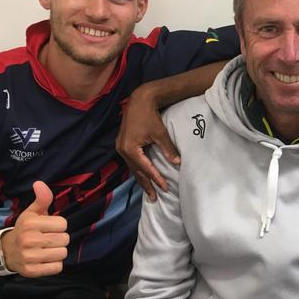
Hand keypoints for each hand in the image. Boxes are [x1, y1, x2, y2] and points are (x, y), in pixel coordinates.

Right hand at [0, 181, 68, 276]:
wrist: (8, 251)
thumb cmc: (26, 229)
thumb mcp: (33, 212)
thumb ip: (42, 198)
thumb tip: (40, 183)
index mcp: (30, 224)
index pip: (63, 224)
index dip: (59, 225)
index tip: (50, 227)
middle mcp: (28, 240)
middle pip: (65, 239)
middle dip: (60, 238)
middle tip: (49, 239)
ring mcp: (29, 257)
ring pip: (63, 253)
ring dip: (58, 252)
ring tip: (47, 249)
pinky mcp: (32, 271)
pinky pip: (57, 268)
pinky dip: (55, 264)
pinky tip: (45, 259)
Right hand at [116, 85, 179, 201]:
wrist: (139, 101)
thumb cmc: (149, 116)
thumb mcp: (160, 133)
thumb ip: (168, 149)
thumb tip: (177, 163)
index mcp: (131, 149)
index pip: (146, 168)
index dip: (156, 179)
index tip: (165, 188)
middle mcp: (123, 150)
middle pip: (137, 172)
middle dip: (146, 185)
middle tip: (154, 198)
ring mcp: (121, 148)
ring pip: (133, 168)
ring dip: (141, 179)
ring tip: (149, 191)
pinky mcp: (122, 144)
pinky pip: (131, 162)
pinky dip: (138, 170)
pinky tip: (143, 176)